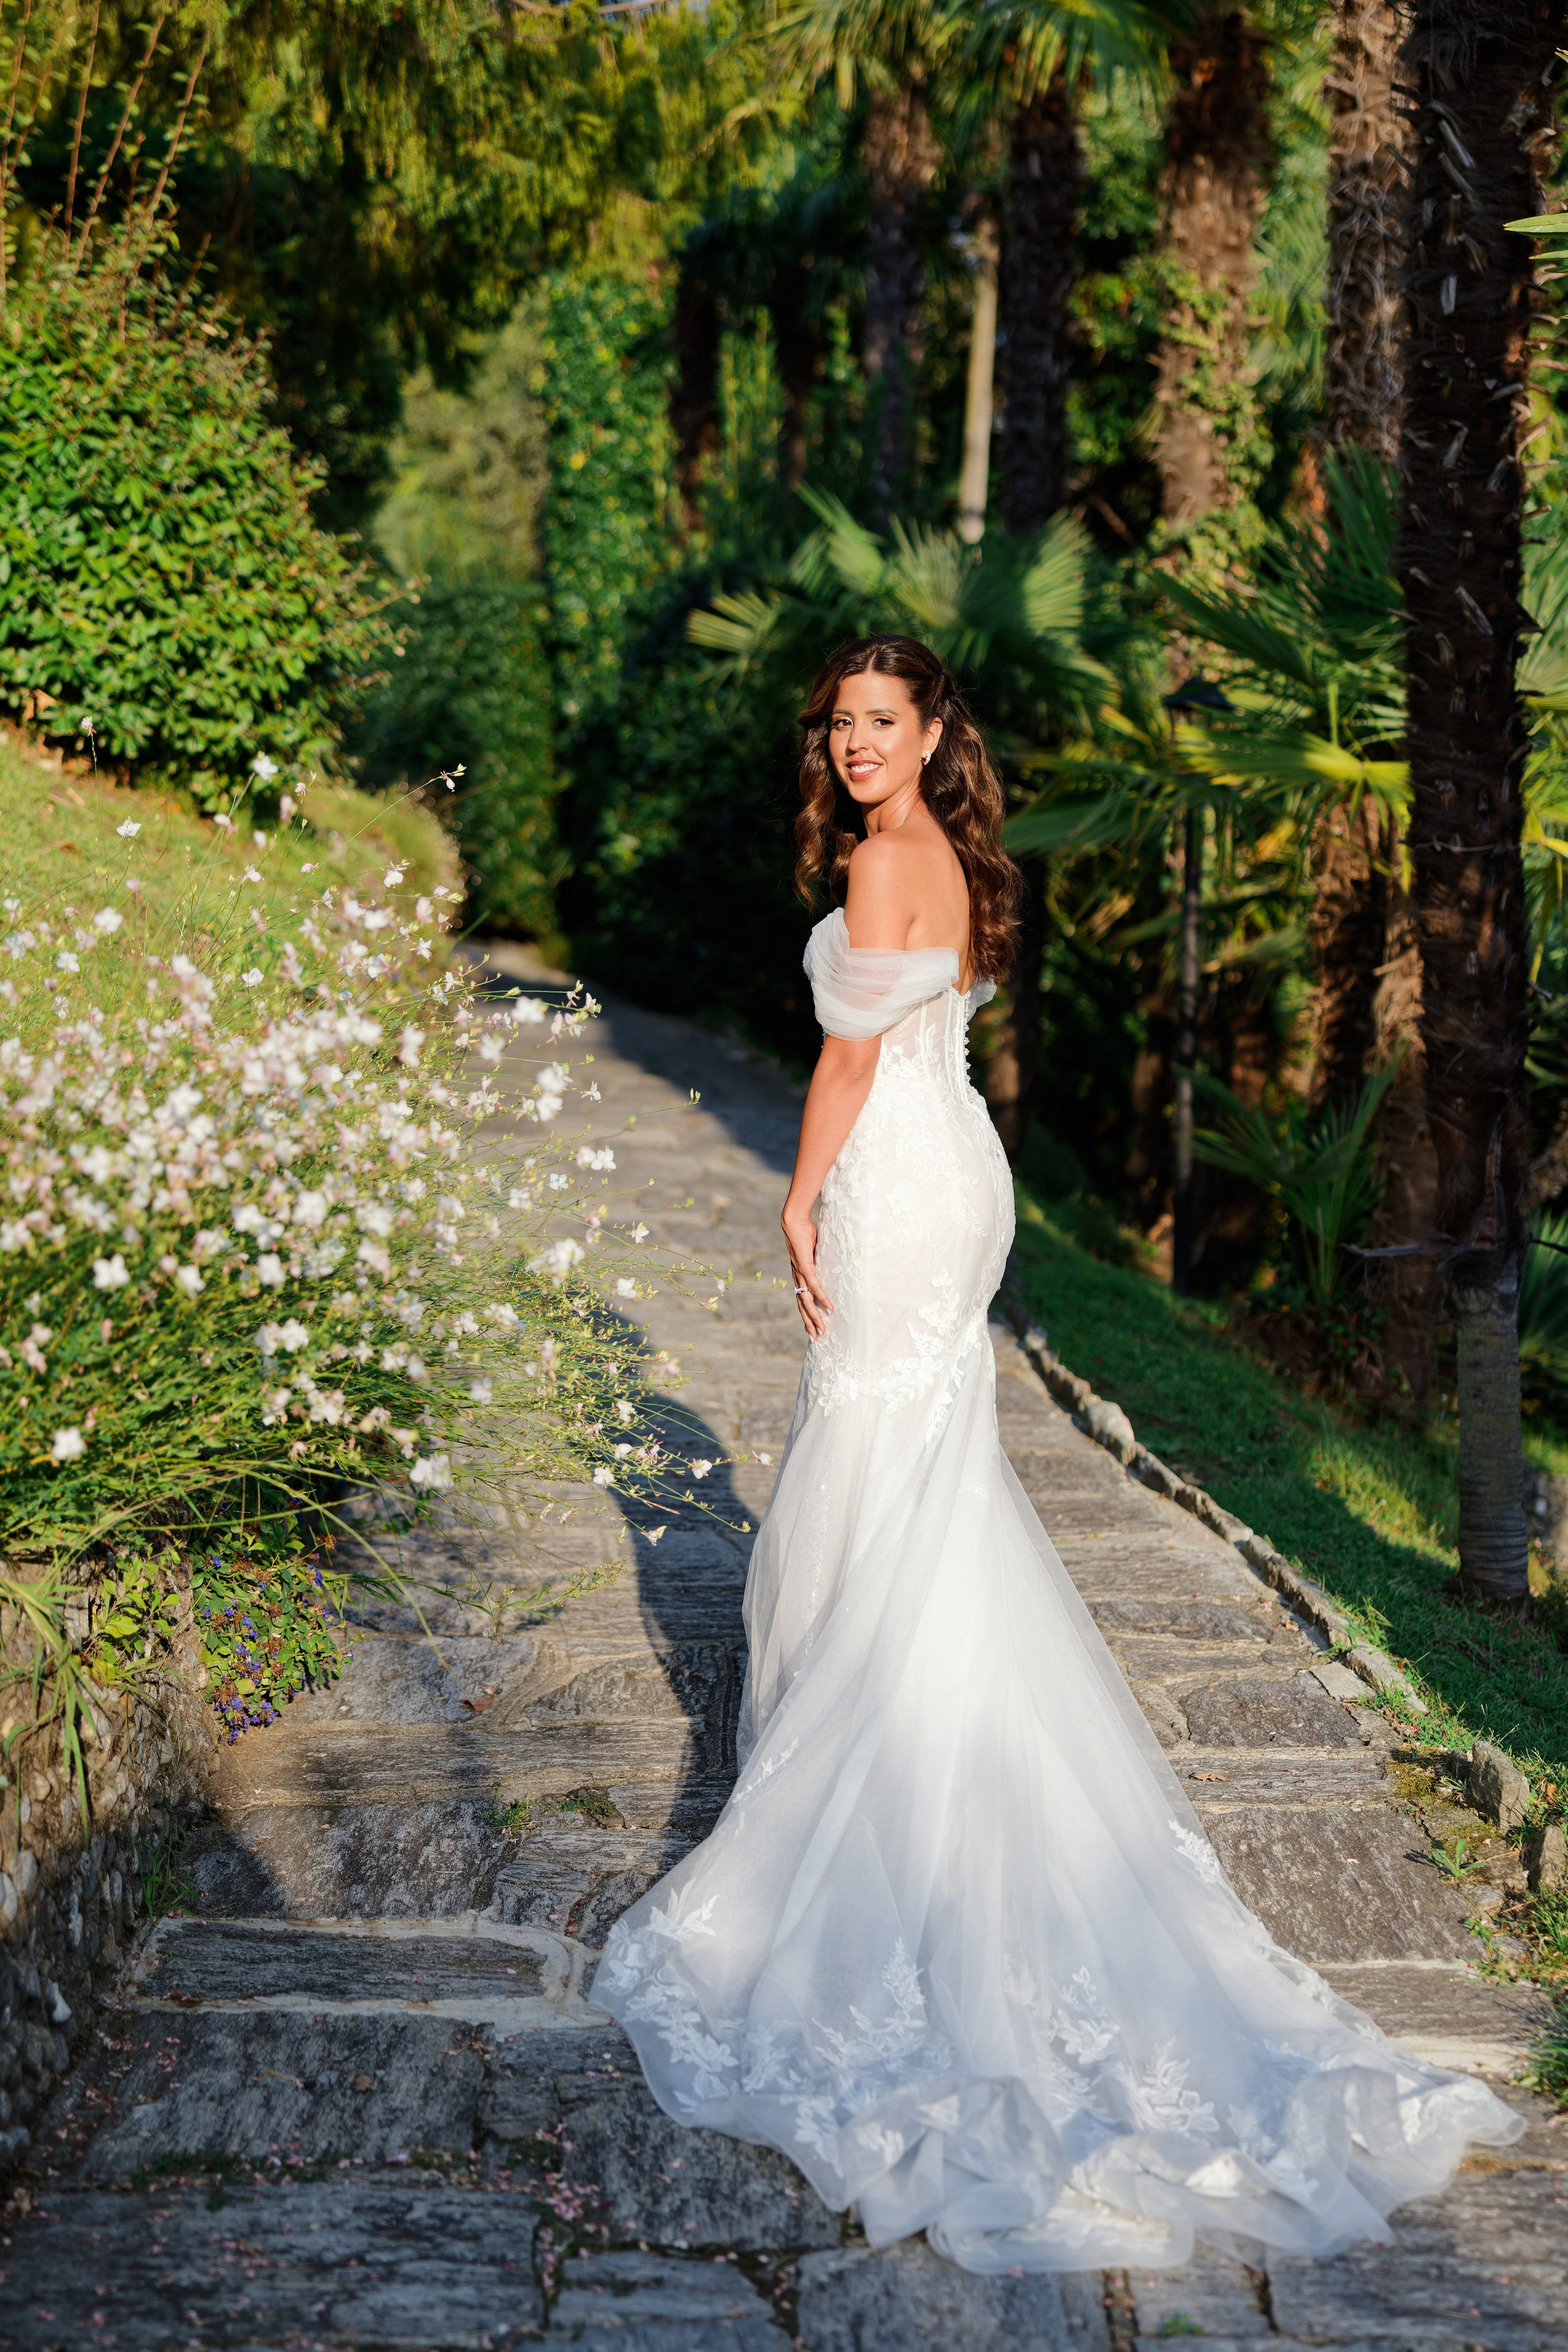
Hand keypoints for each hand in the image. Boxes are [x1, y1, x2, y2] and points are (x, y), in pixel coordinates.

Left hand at [782, 1200, 833, 1340]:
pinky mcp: (805, 1267)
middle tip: (816, 1338)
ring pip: (806, 1301)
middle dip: (809, 1323)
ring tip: (822, 1330)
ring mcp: (800, 1273)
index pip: (801, 1299)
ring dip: (815, 1317)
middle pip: (802, 1306)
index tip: (812, 1327)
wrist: (794, 1221)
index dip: (806, 1314)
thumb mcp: (814, 1251)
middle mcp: (797, 1278)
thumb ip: (818, 1260)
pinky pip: (814, 1286)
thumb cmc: (804, 1233)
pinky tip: (829, 1308)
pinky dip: (822, 1298)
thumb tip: (828, 1263)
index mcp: (798, 1275)